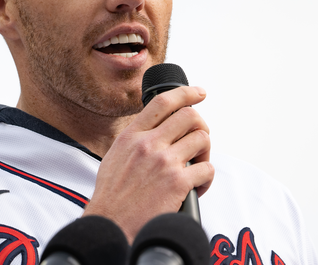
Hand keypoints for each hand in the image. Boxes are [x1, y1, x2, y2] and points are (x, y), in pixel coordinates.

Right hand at [82, 86, 213, 241]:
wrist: (110, 224)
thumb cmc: (113, 196)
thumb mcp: (116, 155)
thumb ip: (136, 139)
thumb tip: (157, 129)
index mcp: (132, 135)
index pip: (163, 102)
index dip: (185, 93)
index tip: (199, 93)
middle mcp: (148, 144)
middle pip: (189, 116)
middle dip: (200, 126)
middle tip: (198, 141)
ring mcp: (164, 161)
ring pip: (202, 139)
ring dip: (205, 153)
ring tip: (197, 166)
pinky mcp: (177, 182)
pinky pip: (207, 169)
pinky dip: (206, 179)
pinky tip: (196, 188)